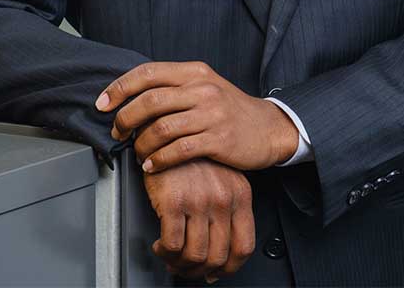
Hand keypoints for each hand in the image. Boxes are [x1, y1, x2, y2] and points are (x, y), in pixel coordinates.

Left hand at [96, 61, 299, 172]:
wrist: (268, 128)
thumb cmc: (229, 110)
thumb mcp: (204, 87)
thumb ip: (173, 88)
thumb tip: (131, 98)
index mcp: (195, 72)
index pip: (148, 73)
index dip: (120, 88)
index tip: (103, 103)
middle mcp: (203, 88)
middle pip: (150, 100)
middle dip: (125, 118)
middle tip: (117, 132)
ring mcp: (212, 113)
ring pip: (160, 128)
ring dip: (140, 144)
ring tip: (137, 153)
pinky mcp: (218, 139)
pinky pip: (177, 151)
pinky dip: (158, 161)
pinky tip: (153, 166)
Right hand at [143, 157, 254, 282]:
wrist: (170, 132)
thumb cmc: (194, 156)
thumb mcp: (222, 178)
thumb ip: (225, 209)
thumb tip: (219, 251)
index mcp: (240, 194)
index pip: (244, 246)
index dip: (228, 268)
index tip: (215, 272)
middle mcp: (223, 199)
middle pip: (218, 257)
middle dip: (199, 270)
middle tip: (186, 268)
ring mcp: (200, 201)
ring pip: (195, 256)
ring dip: (179, 264)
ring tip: (171, 256)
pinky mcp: (174, 202)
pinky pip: (172, 245)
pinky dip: (164, 252)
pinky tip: (160, 244)